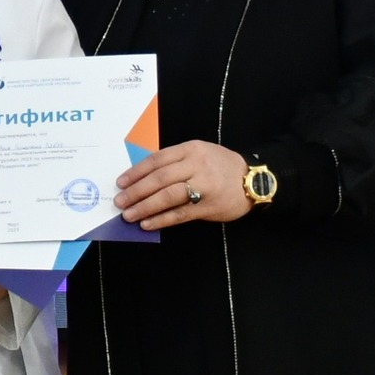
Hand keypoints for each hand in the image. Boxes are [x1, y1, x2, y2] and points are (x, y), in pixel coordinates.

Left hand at [114, 141, 250, 230]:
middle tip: (120, 202)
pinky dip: (161, 219)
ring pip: (168, 196)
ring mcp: (204, 186)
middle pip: (160, 179)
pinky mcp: (210, 206)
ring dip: (145, 207)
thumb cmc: (219, 166)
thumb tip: (140, 178)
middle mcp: (196, 166)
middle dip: (136, 192)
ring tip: (129, 215)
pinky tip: (148, 224)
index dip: (136, 172)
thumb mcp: (198, 154)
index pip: (156, 160)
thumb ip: (174, 162)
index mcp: (190, 150)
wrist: (253, 180)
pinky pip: (180, 213)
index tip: (120, 183)